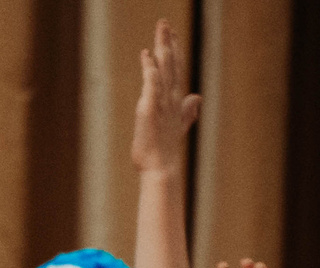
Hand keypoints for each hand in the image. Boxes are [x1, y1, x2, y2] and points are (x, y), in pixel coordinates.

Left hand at [131, 18, 199, 176]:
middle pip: (170, 64)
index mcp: (174, 99)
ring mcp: (161, 102)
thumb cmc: (164, 148)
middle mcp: (170, 97)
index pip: (175, 69)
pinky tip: (148, 58)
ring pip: (163, 70)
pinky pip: (151, 87)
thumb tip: (197, 97)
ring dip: (162, 50)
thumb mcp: (177, 124)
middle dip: (167, 42)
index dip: (174, 50)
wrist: (160, 167)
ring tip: (160, 32)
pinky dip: (150, 72)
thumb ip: (187, 109)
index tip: (171, 34)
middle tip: (164, 23)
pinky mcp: (149, 110)